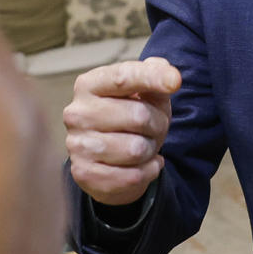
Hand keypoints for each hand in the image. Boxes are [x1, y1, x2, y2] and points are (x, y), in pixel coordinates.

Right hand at [64, 58, 180, 204]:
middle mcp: (77, 113)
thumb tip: (171, 77)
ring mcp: (77, 145)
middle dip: (158, 124)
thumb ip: (155, 77)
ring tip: (144, 146)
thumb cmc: (129, 117)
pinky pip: (133, 176)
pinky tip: (143, 166)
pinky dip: (148, 172)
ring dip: (151, 150)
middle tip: (155, 127)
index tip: (175, 81)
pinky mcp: (84, 173)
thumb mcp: (144, 93)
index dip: (152, 78)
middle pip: (139, 116)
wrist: (108, 159)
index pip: (123, 77)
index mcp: (88, 85)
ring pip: (137, 149)